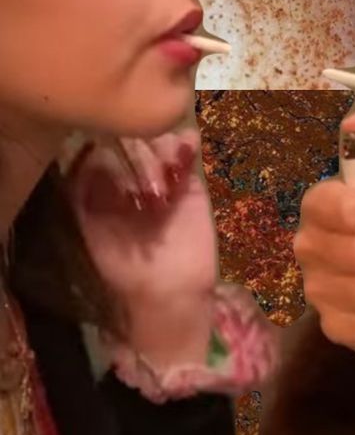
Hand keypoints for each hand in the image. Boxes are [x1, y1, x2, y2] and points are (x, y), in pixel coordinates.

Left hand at [66, 128, 218, 364]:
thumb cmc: (125, 269)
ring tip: (168, 163)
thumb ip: (86, 198)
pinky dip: (186, 144)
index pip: (101, 152)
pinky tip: (187, 146)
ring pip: (158, 142)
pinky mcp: (189, 183)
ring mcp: (161, 179)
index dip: (107, 145)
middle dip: (138, 148)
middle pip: (131, 142)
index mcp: (103, 191)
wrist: (170, 293)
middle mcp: (130, 180)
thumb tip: (87, 158)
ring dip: (161, 144)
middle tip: (146, 165)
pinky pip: (187, 154)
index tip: (111, 144)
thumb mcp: (95, 233)